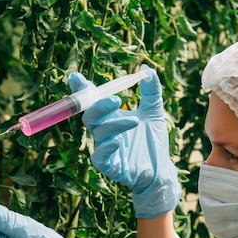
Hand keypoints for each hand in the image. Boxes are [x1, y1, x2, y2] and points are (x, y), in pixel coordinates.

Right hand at [69, 65, 180, 217]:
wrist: (161, 168)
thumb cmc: (153, 141)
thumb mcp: (154, 111)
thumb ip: (151, 91)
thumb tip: (146, 69)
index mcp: (109, 116)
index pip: (91, 101)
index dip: (81, 90)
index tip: (76, 78)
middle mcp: (103, 131)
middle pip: (89, 115)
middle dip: (99, 106)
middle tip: (116, 99)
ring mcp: (105, 148)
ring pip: (99, 133)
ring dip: (115, 124)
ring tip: (134, 121)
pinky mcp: (110, 166)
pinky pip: (100, 157)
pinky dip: (106, 149)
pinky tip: (117, 142)